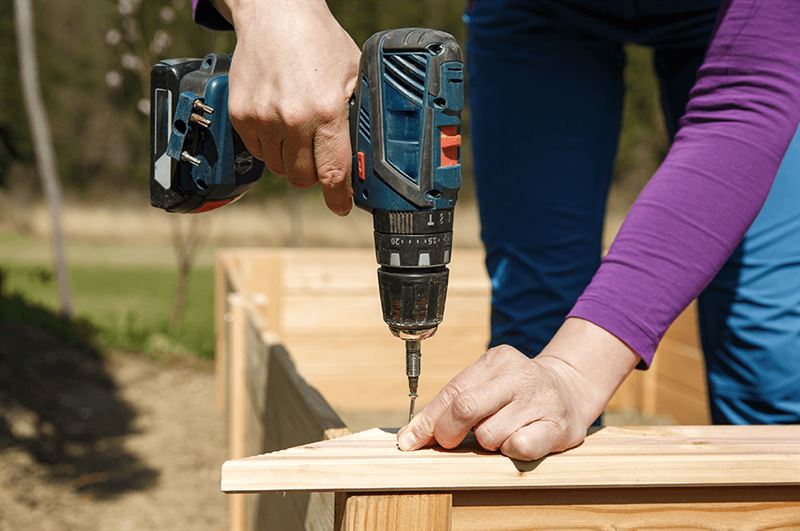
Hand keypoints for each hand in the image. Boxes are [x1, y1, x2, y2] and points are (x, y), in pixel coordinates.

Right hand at [222, 0, 359, 214]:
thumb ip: (360, 117)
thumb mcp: (354, 76)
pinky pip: (258, 153)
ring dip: (292, 161)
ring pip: (279, 168)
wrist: (275, 15)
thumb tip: (368, 157)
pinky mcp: (241, 116)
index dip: (339, 198)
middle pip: (303, 178)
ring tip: (300, 132)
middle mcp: (291, 119)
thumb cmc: (318, 42)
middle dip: (315, 174)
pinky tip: (280, 122)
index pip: (333, 172)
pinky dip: (271, 147)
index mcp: (325, 111)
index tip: (342, 207)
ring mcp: (262, 119)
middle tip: (320, 154)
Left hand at [397, 318, 639, 460]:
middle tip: (450, 443)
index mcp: (496, 360)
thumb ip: (452, 405)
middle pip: (465, 407)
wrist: (571, 390)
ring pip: (489, 434)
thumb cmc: (516, 394)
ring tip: (501, 432)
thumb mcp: (487, 385)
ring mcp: (540, 399)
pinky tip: (519, 441)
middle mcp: (519, 375)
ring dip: (487, 442)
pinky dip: (511, 450)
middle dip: (449, 433)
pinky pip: (519, 447)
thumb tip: (411, 436)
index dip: (427, 420)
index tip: (409, 442)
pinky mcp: (558, 426)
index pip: (452, 391)